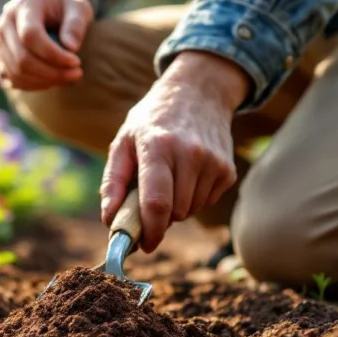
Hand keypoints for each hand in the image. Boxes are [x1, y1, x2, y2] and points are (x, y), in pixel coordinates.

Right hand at [0, 0, 91, 90]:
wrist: (48, 1)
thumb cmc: (65, 4)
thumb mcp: (78, 6)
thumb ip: (76, 24)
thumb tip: (71, 47)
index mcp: (23, 5)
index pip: (30, 36)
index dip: (53, 54)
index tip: (76, 62)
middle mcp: (5, 23)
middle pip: (22, 59)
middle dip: (51, 73)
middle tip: (77, 74)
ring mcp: (0, 42)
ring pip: (16, 73)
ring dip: (44, 81)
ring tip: (69, 77)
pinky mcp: (2, 57)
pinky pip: (12, 79)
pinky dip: (34, 85)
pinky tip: (53, 80)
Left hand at [100, 51, 249, 251]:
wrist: (198, 92)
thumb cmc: (153, 120)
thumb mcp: (123, 140)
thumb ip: (112, 181)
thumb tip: (109, 219)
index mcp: (157, 146)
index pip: (157, 202)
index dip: (150, 230)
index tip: (143, 244)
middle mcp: (189, 154)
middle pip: (174, 212)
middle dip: (159, 215)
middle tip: (148, 197)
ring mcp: (213, 162)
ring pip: (191, 210)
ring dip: (176, 206)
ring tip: (169, 178)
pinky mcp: (228, 170)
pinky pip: (206, 202)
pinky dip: (194, 197)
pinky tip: (188, 173)